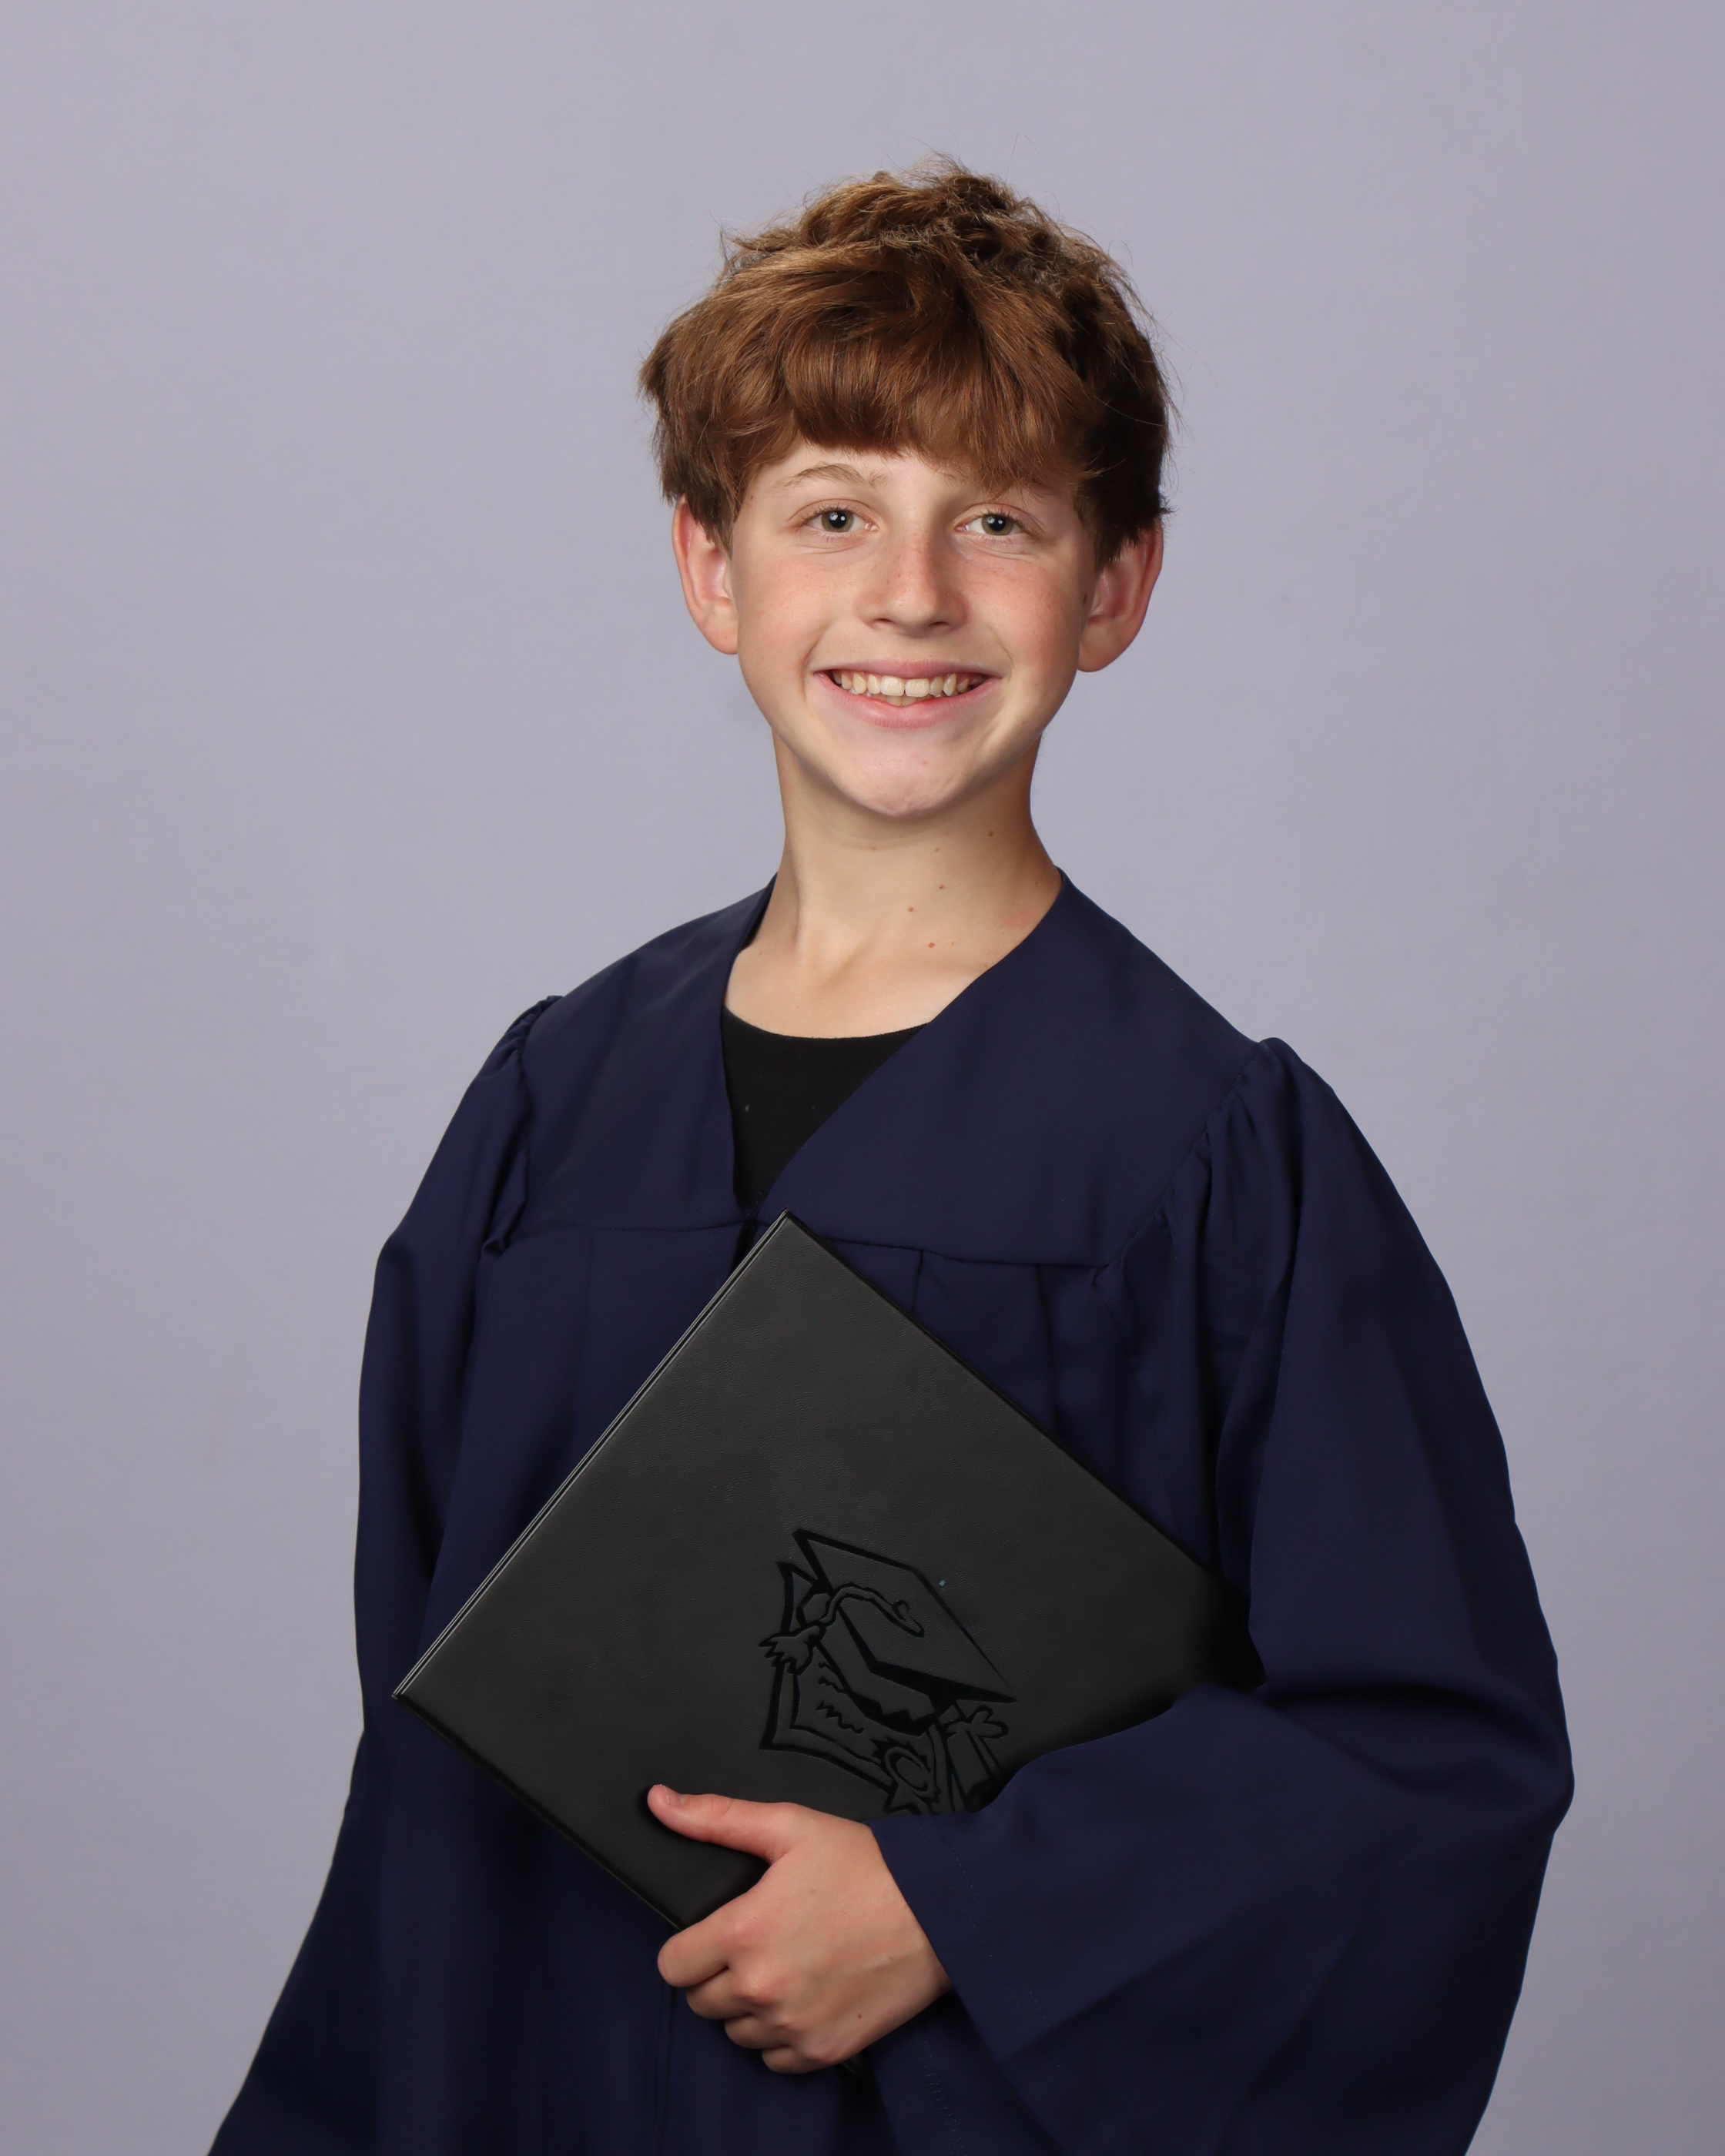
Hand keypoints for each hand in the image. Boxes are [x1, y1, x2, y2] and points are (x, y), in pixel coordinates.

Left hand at [649, 1786, 950, 2071]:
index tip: (714, 1934)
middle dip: (717, 1975)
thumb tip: (659, 1802)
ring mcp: (793, 2026)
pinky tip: (804, 1997)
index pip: (672, 1966)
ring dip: (748, 2007)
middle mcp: (761, 1989)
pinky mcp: (824, 2051)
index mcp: (744, 1933)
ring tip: (783, 1968)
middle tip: (755, 1945)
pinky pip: (775, 2059)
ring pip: (736, 2032)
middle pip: (700, 2003)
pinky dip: (781, 2035)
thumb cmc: (866, 1864)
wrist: (938, 1912)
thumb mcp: (791, 1826)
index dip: (688, 1947)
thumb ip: (717, 1818)